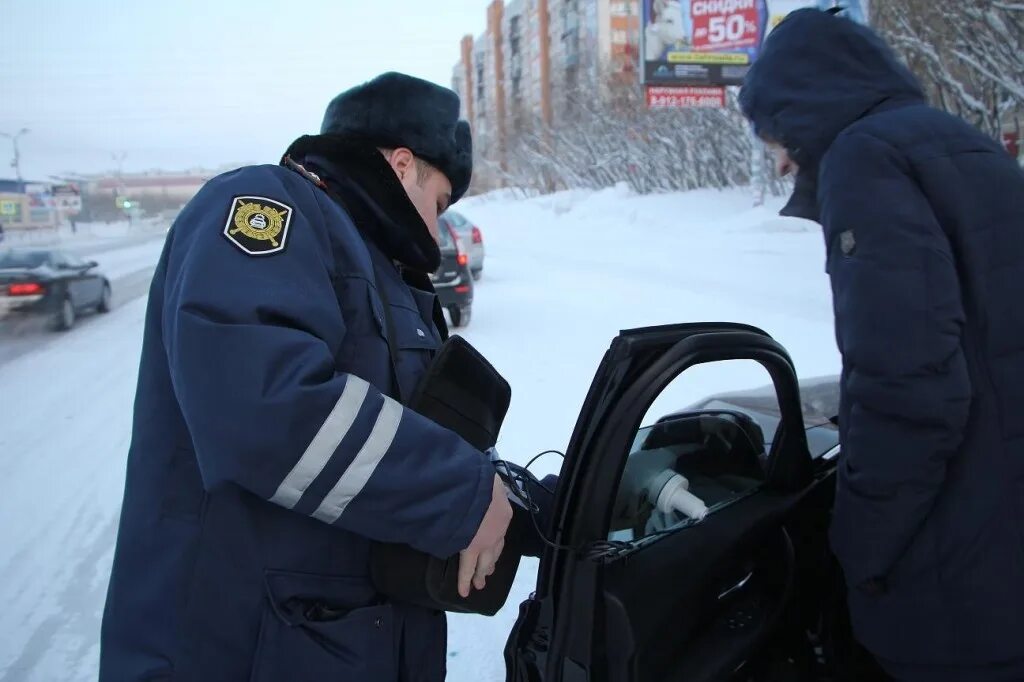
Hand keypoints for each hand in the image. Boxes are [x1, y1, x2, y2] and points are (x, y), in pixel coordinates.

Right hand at [458, 474, 512, 597]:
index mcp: (503, 512)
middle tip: (488, 573)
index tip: (493, 547)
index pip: (500, 530)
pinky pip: (466, 567)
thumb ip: (485, 486)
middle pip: (495, 550)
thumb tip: (478, 484)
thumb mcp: (488, 480)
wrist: (475, 489)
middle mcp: (498, 530)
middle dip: (491, 562)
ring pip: (484, 562)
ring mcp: (485, 541)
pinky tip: (463, 592)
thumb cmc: (480, 480)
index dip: (496, 541)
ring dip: (481, 573)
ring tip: (479, 583)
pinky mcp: (470, 548)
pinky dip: (464, 580)